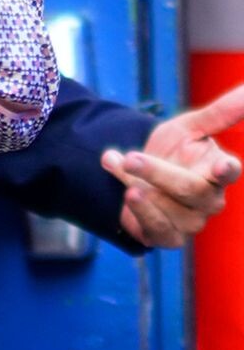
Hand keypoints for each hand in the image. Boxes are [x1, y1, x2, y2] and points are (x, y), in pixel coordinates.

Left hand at [102, 84, 243, 248]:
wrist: (138, 176)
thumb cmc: (174, 151)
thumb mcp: (190, 127)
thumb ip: (219, 113)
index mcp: (218, 171)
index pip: (229, 172)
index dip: (226, 171)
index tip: (223, 166)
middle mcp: (209, 199)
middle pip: (189, 189)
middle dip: (158, 173)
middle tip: (131, 157)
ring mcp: (191, 221)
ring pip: (170, 209)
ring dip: (141, 189)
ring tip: (121, 168)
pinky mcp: (169, 236)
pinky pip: (157, 229)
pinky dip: (140, 211)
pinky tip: (128, 193)